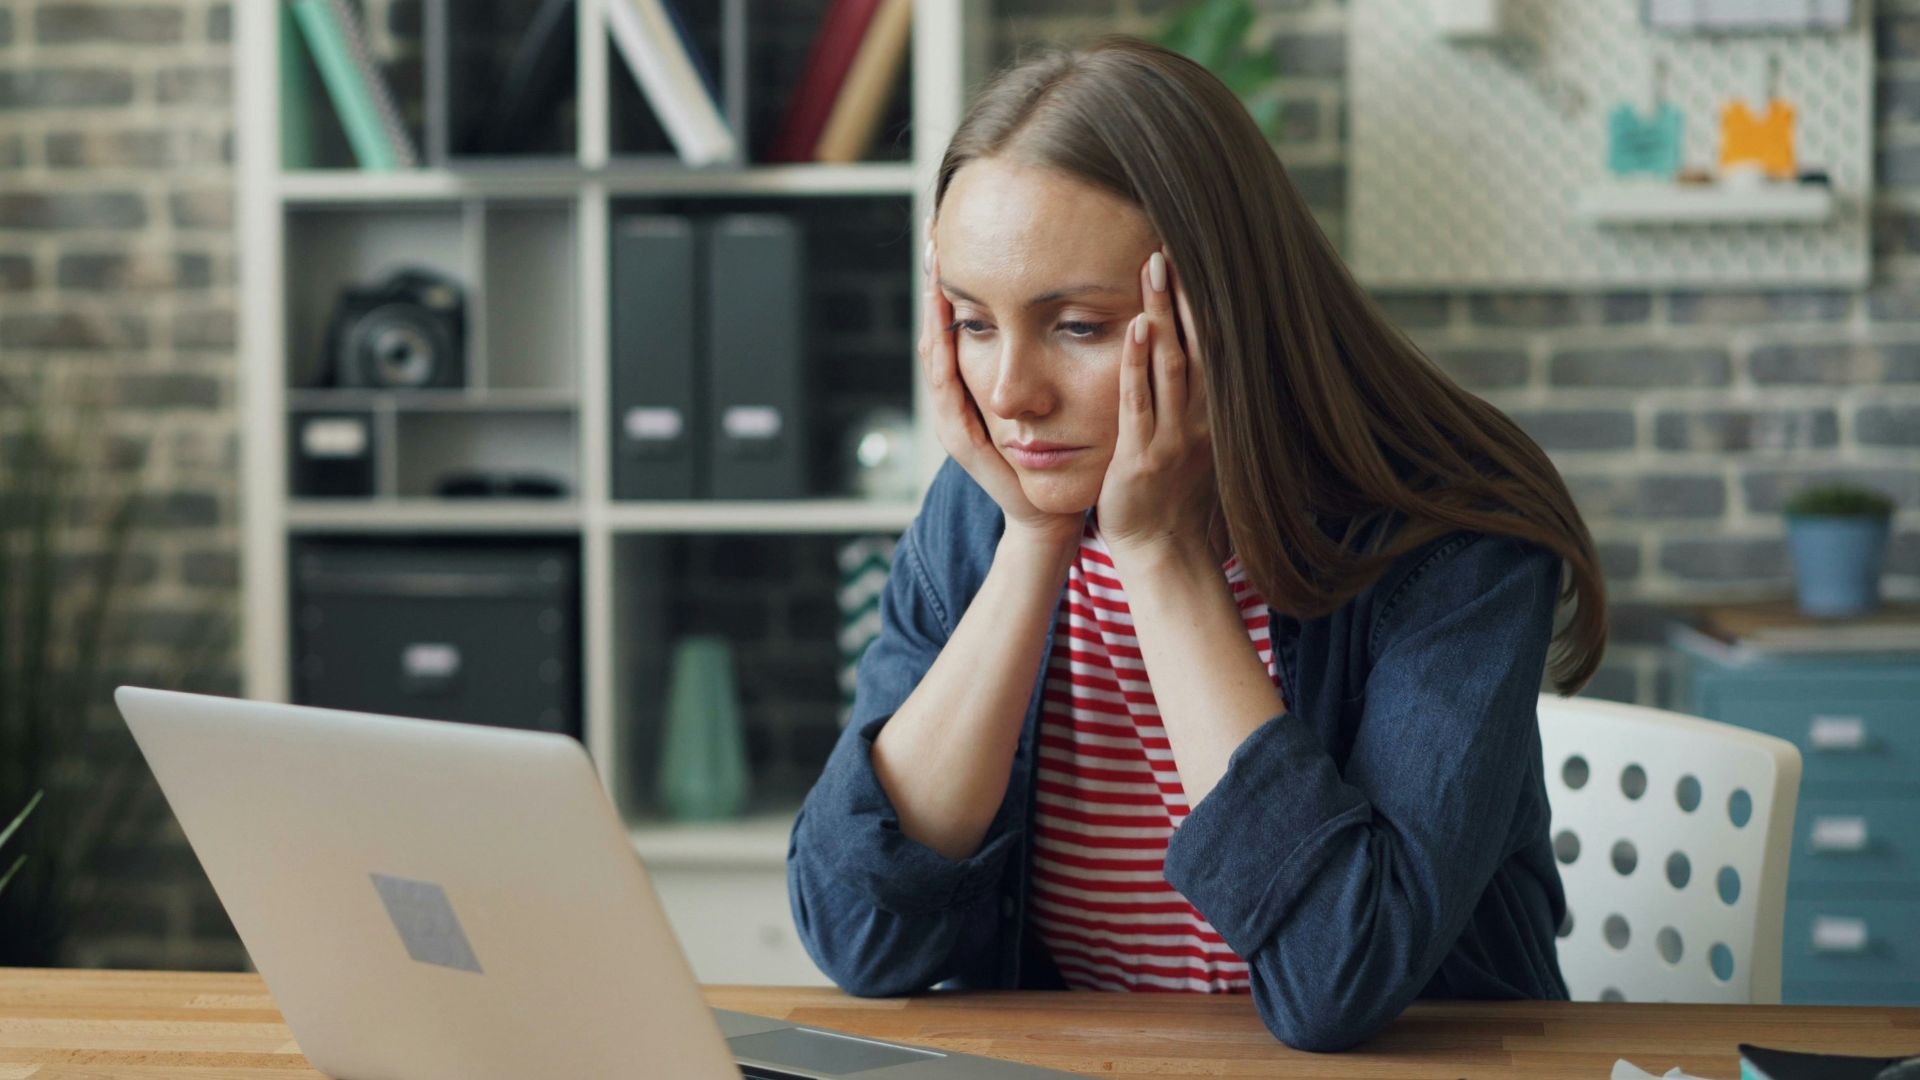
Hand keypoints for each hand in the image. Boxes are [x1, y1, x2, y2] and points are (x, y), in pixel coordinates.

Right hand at [920, 223, 1083, 547]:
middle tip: (931, 234)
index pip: (958, 320)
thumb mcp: (1052, 392)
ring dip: (931, 311)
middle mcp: (957, 398)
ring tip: (932, 268)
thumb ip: (1052, 352)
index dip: (953, 279)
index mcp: (976, 384)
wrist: (1049, 513)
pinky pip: (946, 390)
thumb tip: (1072, 298)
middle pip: (936, 328)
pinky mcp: (962, 440)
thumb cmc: (1059, 452)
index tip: (952, 231)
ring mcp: (953, 419)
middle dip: (932, 282)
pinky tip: (943, 326)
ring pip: (934, 354)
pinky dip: (942, 355)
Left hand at [1096, 246, 1216, 565]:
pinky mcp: (1143, 456)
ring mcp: (1174, 437)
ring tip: (1153, 268)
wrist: (1162, 549)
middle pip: (1197, 343)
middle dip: (1183, 294)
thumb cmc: (1170, 491)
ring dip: (1161, 314)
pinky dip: (1136, 364)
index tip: (1190, 256)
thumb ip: (1192, 395)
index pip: (1210, 343)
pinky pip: (1140, 404)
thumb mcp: (1190, 437)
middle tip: (1169, 243)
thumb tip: (1189, 347)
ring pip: (1171, 364)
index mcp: (1212, 411)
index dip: (1201, 300)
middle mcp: (1201, 419)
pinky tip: (1131, 328)